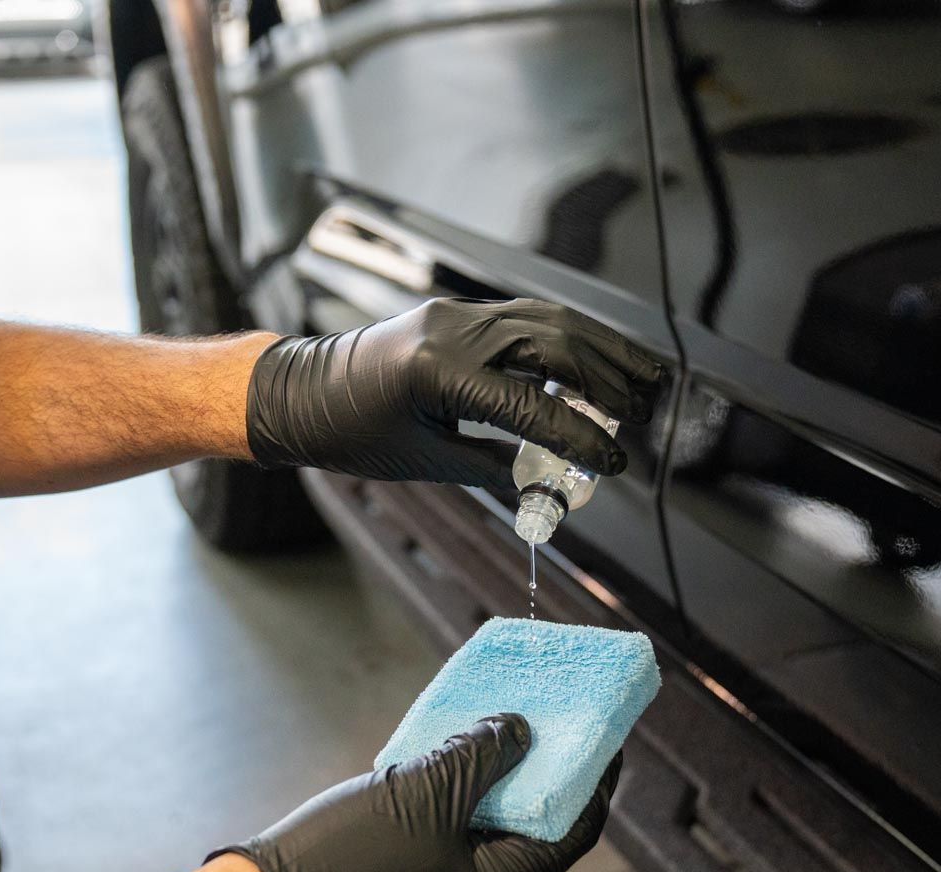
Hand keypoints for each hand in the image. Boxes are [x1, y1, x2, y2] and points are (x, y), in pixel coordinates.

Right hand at [216, 714, 619, 871]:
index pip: (572, 834)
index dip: (595, 782)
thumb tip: (520, 730)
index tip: (606, 738)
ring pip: (487, 828)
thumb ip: (484, 754)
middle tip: (549, 722)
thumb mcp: (429, 790)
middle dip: (540, 773)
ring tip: (498, 725)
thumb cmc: (353, 853)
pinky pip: (451, 833)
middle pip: (531, 829)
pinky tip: (450, 753)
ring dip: (494, 779)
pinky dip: (457, 795)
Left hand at [243, 298, 663, 486]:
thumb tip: (549, 488)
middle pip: (556, 345)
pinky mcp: (461, 314)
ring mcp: (458, 314)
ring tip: (640, 382)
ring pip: (551, 321)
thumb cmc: (350, 432)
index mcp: (437, 372)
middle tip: (639, 418)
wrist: (301, 393)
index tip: (611, 463)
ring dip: (601, 351)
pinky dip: (572, 339)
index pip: (532, 406)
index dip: (579, 438)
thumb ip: (493, 470)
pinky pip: (530, 318)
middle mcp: (453, 331)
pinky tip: (598, 361)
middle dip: (606, 382)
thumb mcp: (424, 462)